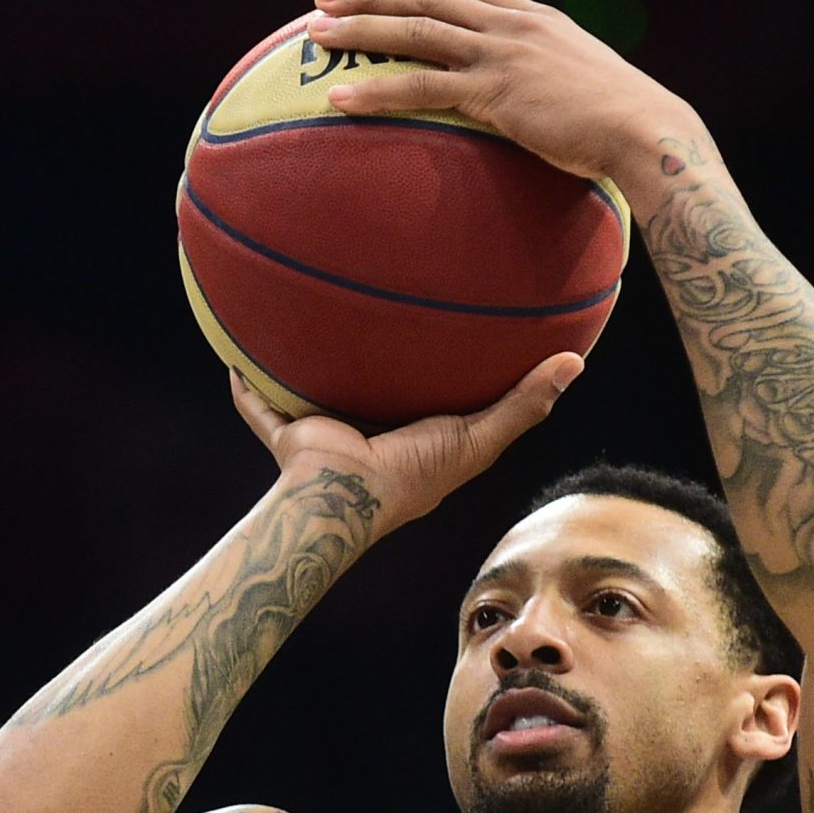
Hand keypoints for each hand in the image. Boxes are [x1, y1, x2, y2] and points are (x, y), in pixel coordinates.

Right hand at [227, 354, 583, 523]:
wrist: (346, 494)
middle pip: (368, 393)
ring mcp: (323, 435)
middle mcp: (365, 435)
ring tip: (303, 324)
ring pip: (313, 394)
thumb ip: (524, 403)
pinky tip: (237, 355)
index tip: (448, 336)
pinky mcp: (288, 432)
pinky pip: (260, 405)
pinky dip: (247, 387)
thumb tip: (576, 361)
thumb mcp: (478, 436)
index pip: (427, 401)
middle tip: (374, 318)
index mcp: (410, 439)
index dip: (435, 374)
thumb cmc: (414, 474)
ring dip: (305, 370)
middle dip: (367, 365)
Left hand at [305, 0, 705, 210]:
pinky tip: (338, 99)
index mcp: (535, 19)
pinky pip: (418, 89)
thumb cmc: (620, 121)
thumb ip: (553, 75)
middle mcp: (512, 27)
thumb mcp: (585, 81)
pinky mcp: (491, 94)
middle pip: (428, 0)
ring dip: (360, 30)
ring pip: (415, 33)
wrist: (642, 130)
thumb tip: (541, 95)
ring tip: (315, 33)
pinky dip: (373, 92)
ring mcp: (500, 56)